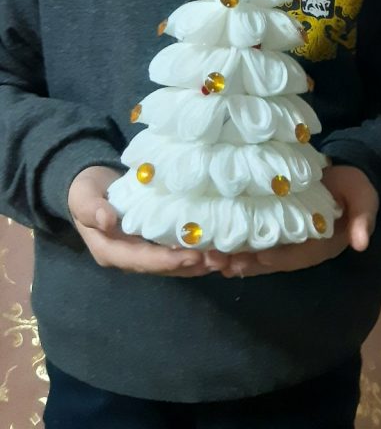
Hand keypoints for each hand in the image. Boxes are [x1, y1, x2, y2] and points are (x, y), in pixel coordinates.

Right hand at [68, 166, 230, 276]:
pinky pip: (173, 252)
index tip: (190, 257)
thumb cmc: (85, 191)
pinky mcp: (151, 243)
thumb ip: (92, 209)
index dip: (165, 261)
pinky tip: (213, 249)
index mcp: (109, 251)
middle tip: (217, 260)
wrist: (88, 186)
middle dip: (188, 266)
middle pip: (160, 268)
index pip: (140, 260)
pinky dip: (192, 253)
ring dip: (196, 264)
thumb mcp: (83, 196)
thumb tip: (107, 222)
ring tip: (222, 259)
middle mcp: (127, 257)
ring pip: (170, 265)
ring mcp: (140, 252)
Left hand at [218, 164, 378, 277]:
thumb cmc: (353, 189)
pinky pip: (254, 245)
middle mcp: (301, 249)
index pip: (299, 254)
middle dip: (248, 263)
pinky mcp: (275, 232)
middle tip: (221, 263)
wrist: (344, 182)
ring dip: (235, 259)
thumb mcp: (364, 199)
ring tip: (210, 260)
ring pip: (259, 256)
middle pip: (272, 260)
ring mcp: (286, 242)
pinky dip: (235, 248)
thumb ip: (364, 217)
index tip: (260, 257)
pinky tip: (213, 249)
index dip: (280, 256)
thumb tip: (361, 242)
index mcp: (321, 244)